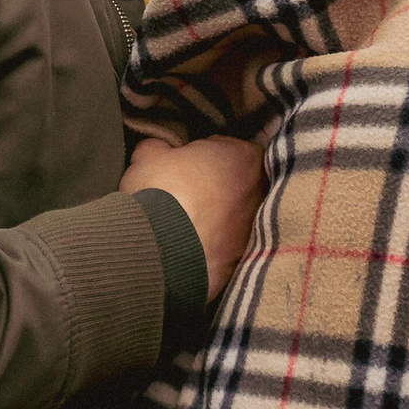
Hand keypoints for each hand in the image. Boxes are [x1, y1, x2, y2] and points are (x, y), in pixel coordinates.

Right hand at [121, 135, 263, 300]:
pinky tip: (183, 245)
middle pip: (235, 182)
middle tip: (182, 191)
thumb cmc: (160, 192)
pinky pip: (223, 247)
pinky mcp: (240, 261)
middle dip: (214, 186)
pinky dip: (208, 245)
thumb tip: (159, 150)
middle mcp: (259, 192)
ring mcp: (253, 230)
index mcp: (243, 157)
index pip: (228, 147)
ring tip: (180, 222)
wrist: (160, 251)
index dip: (203, 153)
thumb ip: (160, 146)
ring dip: (213, 218)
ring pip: (232, 217)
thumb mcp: (149, 155)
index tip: (185, 163)